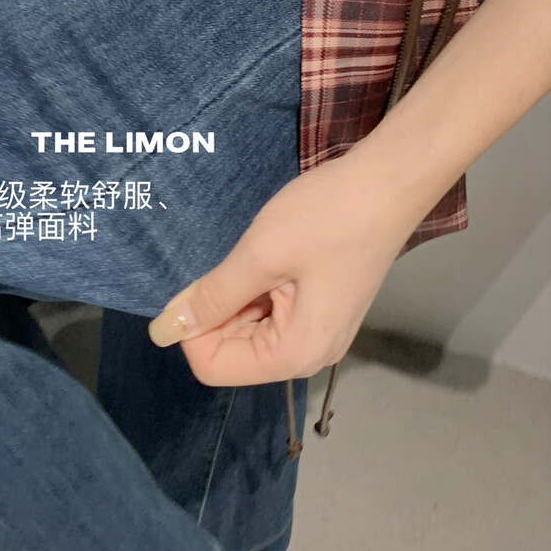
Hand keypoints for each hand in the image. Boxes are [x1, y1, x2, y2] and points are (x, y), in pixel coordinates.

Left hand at [147, 148, 427, 385]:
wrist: (388, 184)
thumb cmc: (328, 217)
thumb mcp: (260, 254)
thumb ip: (211, 297)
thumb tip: (163, 330)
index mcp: (295, 354)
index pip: (213, 367)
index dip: (193, 328)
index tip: (200, 281)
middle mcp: (309, 356)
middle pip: (232, 352)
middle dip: (216, 310)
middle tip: (235, 260)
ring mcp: (319, 333)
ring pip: (248, 329)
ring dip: (237, 295)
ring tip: (256, 254)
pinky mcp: (321, 310)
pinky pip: (271, 313)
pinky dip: (257, 287)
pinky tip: (269, 254)